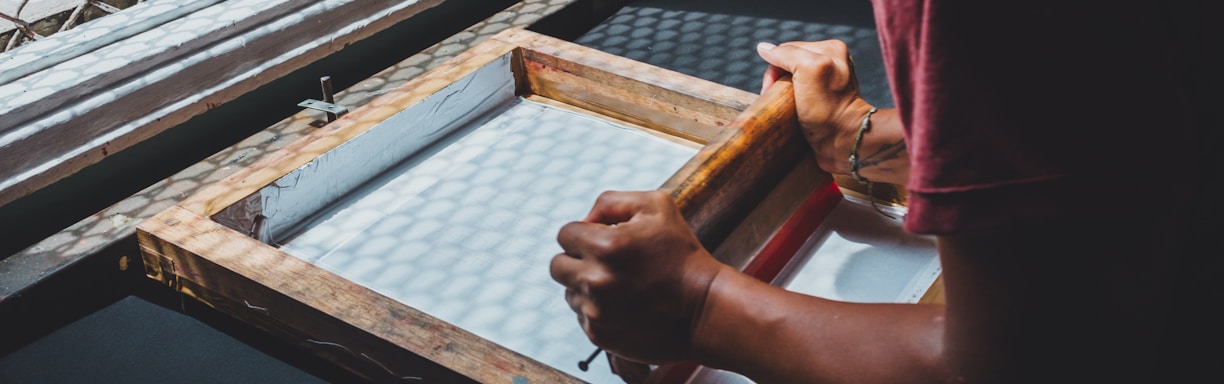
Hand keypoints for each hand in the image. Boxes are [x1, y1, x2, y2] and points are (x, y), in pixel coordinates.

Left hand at [550, 190, 725, 364]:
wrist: (705, 309)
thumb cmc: (683, 254)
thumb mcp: (657, 206)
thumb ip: (611, 202)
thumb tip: (585, 219)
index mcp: (604, 247)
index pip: (565, 234)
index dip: (585, 234)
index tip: (605, 240)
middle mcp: (594, 281)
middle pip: (557, 265)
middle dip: (578, 259)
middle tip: (605, 262)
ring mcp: (595, 312)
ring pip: (569, 292)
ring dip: (587, 286)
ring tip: (621, 286)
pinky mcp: (599, 336)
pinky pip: (582, 316)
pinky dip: (598, 310)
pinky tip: (625, 305)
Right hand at [757, 40, 874, 174]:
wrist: (844, 142)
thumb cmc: (827, 110)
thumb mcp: (807, 71)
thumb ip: (786, 54)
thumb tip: (763, 48)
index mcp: (830, 49)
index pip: (787, 50)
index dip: (774, 68)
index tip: (770, 89)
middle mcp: (832, 61)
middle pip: (789, 64)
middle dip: (778, 80)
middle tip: (776, 99)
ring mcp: (828, 81)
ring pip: (792, 79)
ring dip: (782, 92)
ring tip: (783, 107)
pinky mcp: (825, 100)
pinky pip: (799, 93)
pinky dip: (790, 101)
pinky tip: (791, 111)